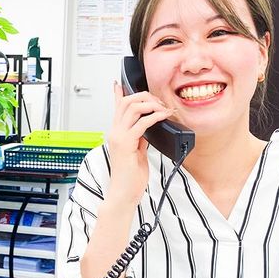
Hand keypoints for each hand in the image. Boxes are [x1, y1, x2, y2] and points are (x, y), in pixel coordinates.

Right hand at [106, 82, 174, 206]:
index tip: (119, 84)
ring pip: (132, 107)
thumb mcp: (136, 152)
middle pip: (126, 101)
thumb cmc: (130, 177)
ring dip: (151, 104)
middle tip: (160, 103)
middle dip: (145, 97)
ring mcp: (118, 137)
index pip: (116, 108)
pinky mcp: (126, 144)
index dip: (118, 94)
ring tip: (164, 109)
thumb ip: (139, 138)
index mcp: (116, 133)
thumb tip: (148, 127)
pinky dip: (155, 117)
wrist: (123, 193)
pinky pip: (142, 123)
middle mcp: (114, 132)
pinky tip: (163, 117)